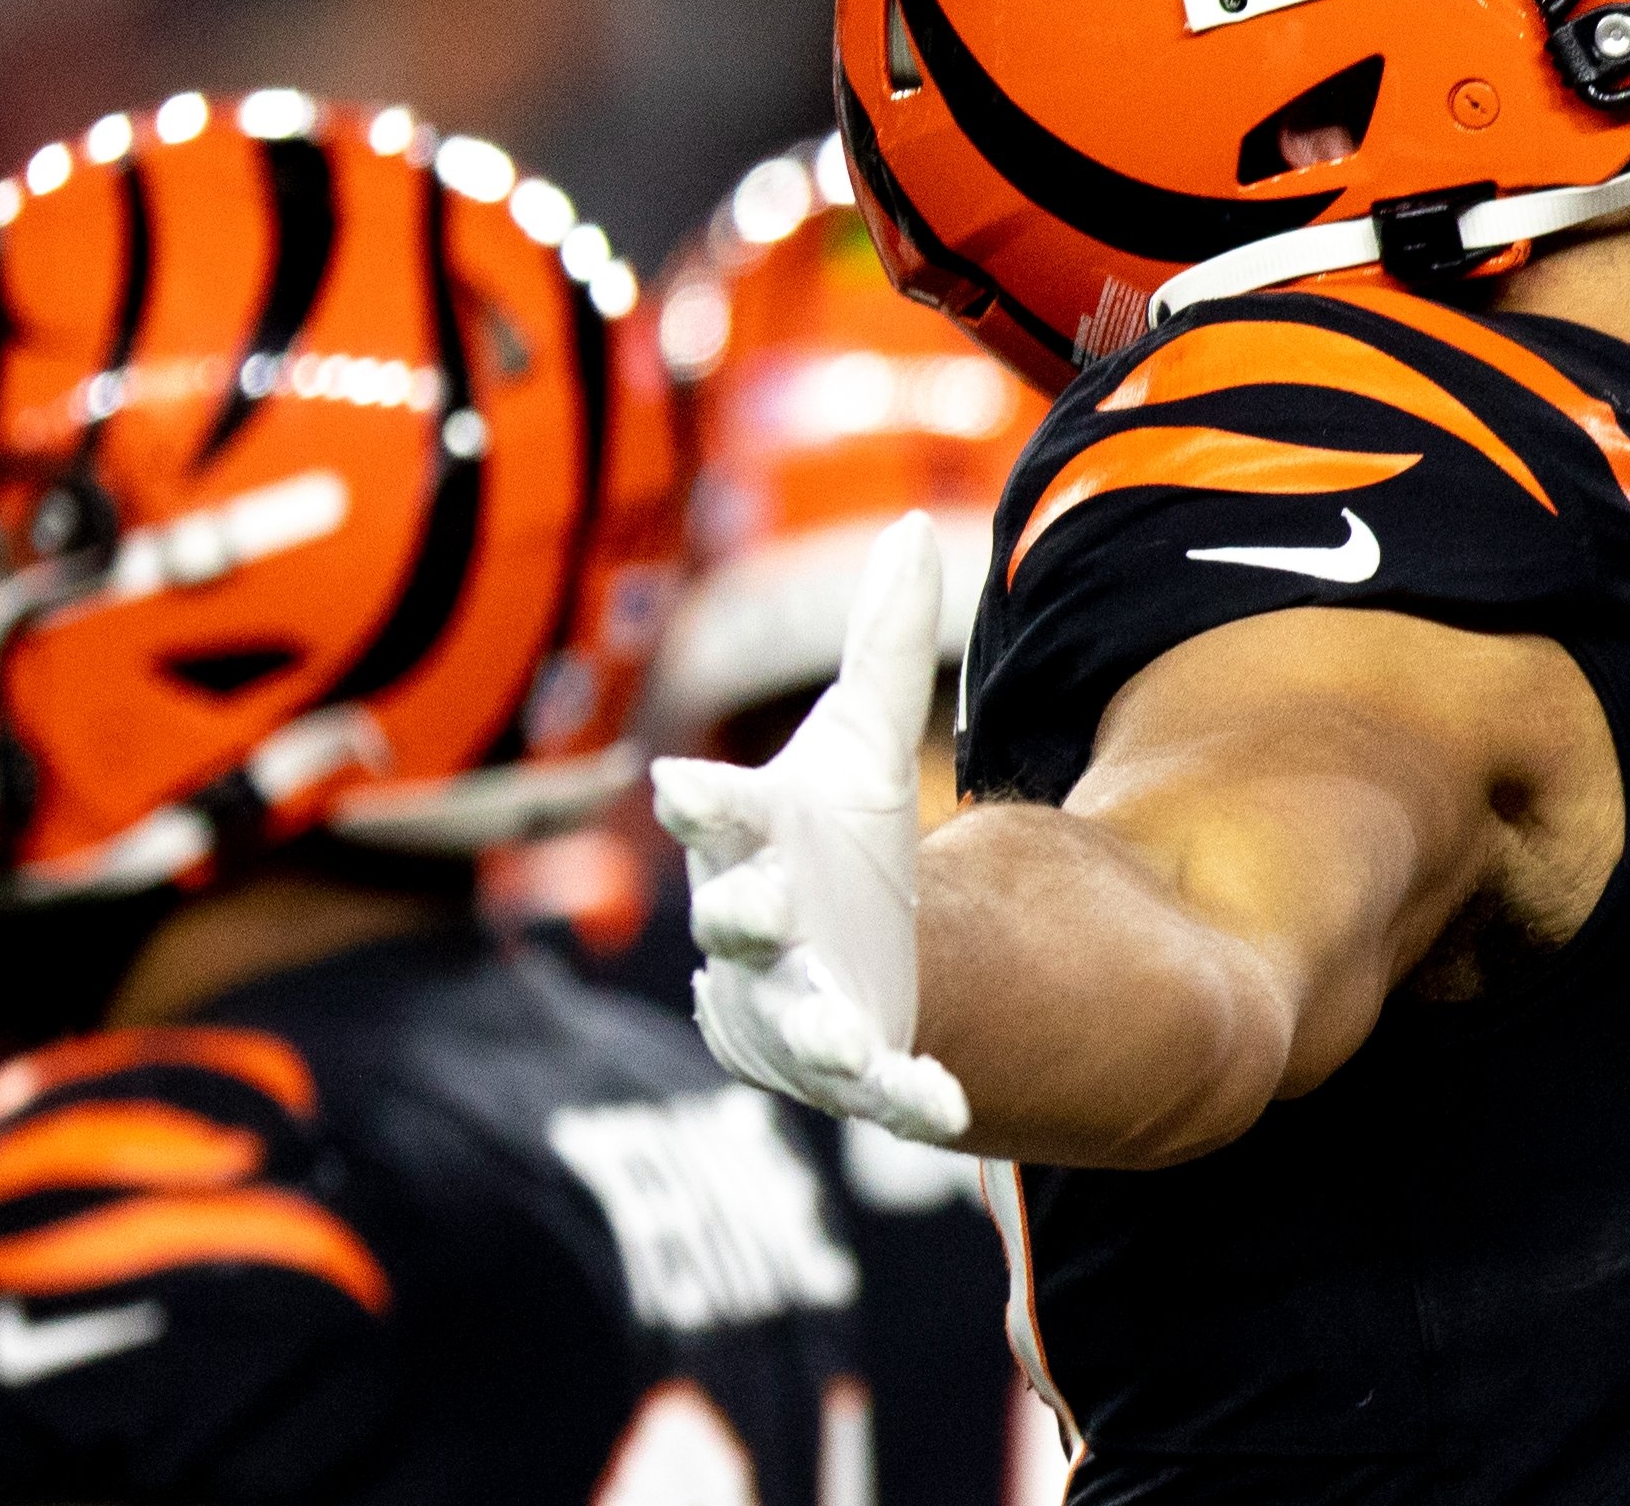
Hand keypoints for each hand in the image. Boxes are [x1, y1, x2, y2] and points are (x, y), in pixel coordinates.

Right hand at [653, 512, 968, 1143]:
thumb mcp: (863, 738)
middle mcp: (751, 923)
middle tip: (754, 905)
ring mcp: (790, 1000)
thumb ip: (880, 642)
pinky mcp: (848, 1060)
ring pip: (790, 1019)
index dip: (701, 802)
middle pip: (732, 919)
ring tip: (844, 1037)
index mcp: (748, 837)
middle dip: (738, 914)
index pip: (714, 812)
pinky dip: (906, 1096)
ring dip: (815, 1028)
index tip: (681, 786)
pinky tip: (949, 1107)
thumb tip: (904, 521)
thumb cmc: (831, 839)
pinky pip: (874, 1087)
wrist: (852, 947)